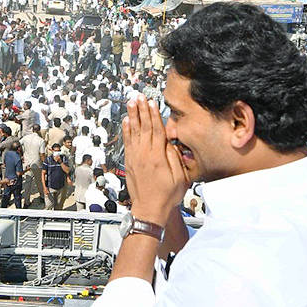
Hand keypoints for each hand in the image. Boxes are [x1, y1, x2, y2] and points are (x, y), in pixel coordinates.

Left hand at [122, 97, 187, 224]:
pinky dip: (126, 130)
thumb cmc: (167, 196)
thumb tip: (170, 141)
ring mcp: (135, 158)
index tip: (152, 103)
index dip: (154, 115)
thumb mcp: (180, 177)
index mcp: (157, 157)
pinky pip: (127, 142)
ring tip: (131, 103)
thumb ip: (174, 157)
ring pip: (133, 132)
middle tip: (139, 97)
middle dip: (142, 110)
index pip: (156, 130)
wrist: (149, 210)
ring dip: (132, 116)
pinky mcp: (129, 163)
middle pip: (143, 127)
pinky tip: (126, 121)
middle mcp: (144, 155)